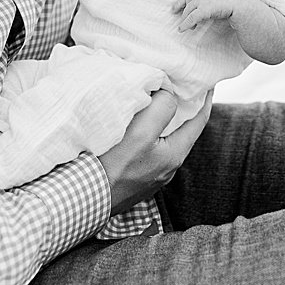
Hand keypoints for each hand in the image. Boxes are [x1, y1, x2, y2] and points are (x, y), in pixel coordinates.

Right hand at [98, 88, 212, 214]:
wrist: (77, 202)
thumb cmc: (110, 168)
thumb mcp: (141, 132)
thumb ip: (162, 109)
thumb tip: (169, 93)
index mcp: (174, 155)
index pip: (199, 120)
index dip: (204, 99)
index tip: (206, 82)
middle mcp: (166, 167)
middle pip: (181, 129)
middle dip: (181, 108)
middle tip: (177, 85)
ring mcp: (149, 175)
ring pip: (162, 139)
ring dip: (161, 120)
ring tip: (154, 99)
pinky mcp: (132, 178)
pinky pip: (146, 149)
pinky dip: (146, 132)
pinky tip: (133, 124)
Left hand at [174, 0, 234, 32]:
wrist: (239, 2)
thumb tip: (192, 6)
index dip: (179, 4)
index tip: (174, 10)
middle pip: (187, 5)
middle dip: (186, 15)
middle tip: (186, 23)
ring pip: (187, 13)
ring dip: (186, 21)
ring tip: (188, 28)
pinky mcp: (203, 9)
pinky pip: (191, 19)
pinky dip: (185, 25)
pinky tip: (182, 29)